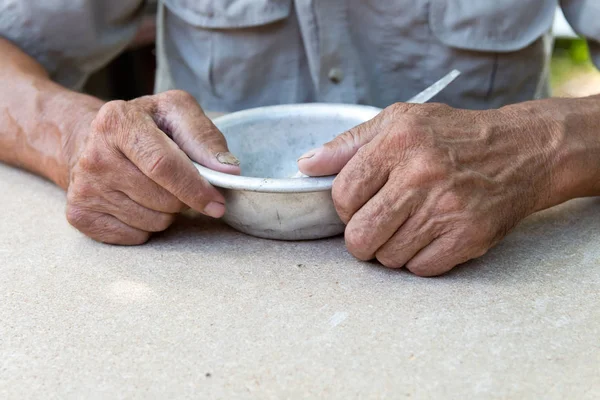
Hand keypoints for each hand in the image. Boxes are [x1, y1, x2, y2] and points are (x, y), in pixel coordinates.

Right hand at [65, 90, 239, 244]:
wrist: (92, 140)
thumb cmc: (144, 126)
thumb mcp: (176, 113)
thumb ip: (205, 137)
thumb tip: (229, 171)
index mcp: (118, 121)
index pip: (164, 165)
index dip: (196, 188)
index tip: (218, 203)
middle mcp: (94, 155)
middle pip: (163, 199)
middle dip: (184, 199)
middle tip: (178, 183)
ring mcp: (84, 187)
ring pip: (152, 222)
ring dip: (167, 212)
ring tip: (155, 188)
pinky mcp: (80, 214)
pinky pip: (136, 236)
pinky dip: (147, 226)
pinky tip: (137, 202)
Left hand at [298, 101, 578, 275]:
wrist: (521, 151)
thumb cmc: (452, 135)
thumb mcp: (399, 121)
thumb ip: (348, 144)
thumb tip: (305, 166)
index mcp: (399, 141)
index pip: (342, 195)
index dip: (343, 206)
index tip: (358, 203)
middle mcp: (422, 175)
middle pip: (359, 236)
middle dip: (360, 236)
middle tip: (377, 222)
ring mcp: (447, 209)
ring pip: (388, 258)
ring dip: (390, 248)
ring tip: (409, 224)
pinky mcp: (469, 237)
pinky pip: (419, 269)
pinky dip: (418, 259)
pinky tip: (430, 235)